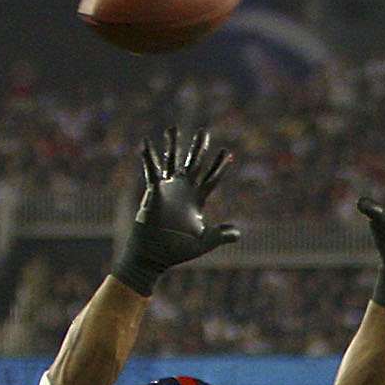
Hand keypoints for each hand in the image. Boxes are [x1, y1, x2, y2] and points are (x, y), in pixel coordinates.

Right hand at [111, 129, 239, 295]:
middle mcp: (182, 191)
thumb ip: (220, 234)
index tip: (227, 152)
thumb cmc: (177, 250)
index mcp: (196, 200)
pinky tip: (146, 143)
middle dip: (198, 147)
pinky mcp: (154, 191)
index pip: (211, 178)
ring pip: (171, 162)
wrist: (156, 256)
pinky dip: (149, 157)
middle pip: (193, 164)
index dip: (219, 165)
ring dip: (172, 145)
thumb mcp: (205, 241)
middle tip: (203, 131)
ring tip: (172, 128)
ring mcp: (167, 189)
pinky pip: (152, 171)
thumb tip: (237, 233)